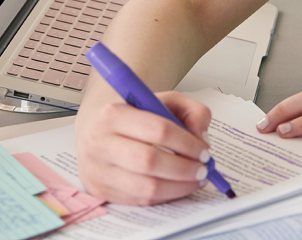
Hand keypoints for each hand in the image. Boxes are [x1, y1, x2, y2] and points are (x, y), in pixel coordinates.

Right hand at [75, 91, 212, 204]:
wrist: (98, 129)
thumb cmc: (137, 114)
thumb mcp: (166, 100)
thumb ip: (192, 112)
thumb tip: (202, 139)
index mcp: (114, 114)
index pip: (158, 129)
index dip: (186, 143)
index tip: (205, 151)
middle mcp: (99, 143)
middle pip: (149, 161)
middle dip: (183, 168)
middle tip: (204, 169)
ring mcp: (97, 170)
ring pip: (145, 186)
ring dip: (178, 187)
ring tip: (196, 180)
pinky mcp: (100, 191)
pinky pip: (139, 200)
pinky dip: (165, 196)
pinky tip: (178, 187)